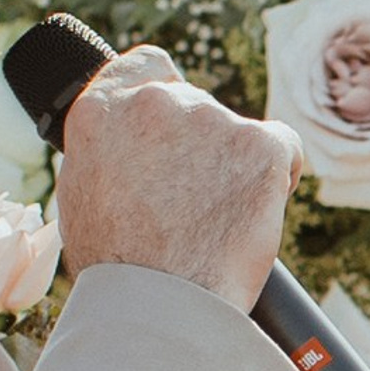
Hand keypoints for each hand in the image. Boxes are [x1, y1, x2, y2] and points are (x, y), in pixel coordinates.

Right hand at [54, 45, 302, 309]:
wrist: (163, 305)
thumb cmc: (122, 266)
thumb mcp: (86, 193)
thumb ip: (112, 151)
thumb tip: (134, 144)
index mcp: (101, 110)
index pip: (147, 66)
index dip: (166, 93)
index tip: (176, 126)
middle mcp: (155, 102)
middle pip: (196, 106)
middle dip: (201, 146)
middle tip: (194, 203)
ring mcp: (211, 119)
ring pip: (237, 134)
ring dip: (235, 167)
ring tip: (216, 222)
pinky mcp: (260, 144)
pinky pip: (283, 148)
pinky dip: (277, 176)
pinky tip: (254, 213)